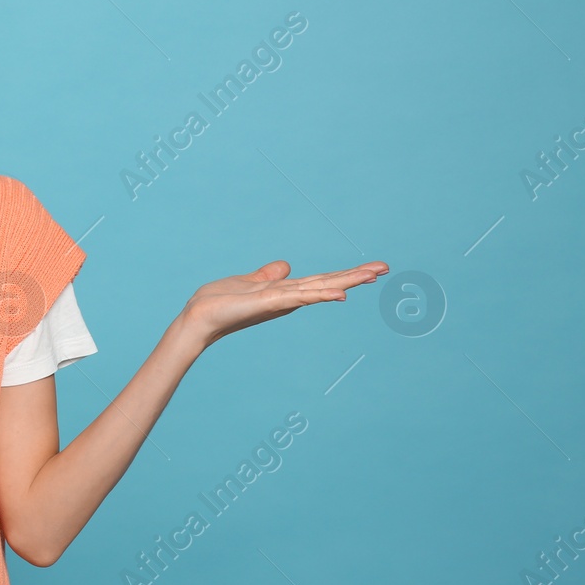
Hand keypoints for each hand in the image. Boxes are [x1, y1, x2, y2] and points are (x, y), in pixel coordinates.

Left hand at [179, 260, 387, 347]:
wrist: (199, 318)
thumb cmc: (220, 303)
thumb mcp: (248, 282)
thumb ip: (268, 275)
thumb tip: (286, 266)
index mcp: (285, 291)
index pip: (321, 280)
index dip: (345, 274)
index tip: (372, 268)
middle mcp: (288, 298)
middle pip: (328, 283)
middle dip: (356, 275)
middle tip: (385, 267)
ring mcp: (281, 301)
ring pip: (321, 288)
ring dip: (347, 281)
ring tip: (373, 274)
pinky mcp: (270, 303)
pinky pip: (300, 297)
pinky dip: (320, 294)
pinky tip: (340, 294)